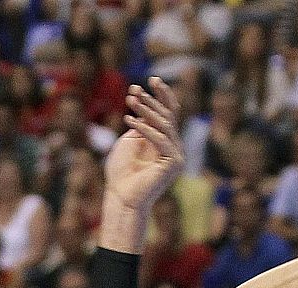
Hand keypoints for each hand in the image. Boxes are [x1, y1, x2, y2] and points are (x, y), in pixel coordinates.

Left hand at [104, 79, 183, 214]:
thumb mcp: (128, 142)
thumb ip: (139, 126)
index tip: (152, 78)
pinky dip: (145, 129)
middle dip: (152, 100)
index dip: (162, 95)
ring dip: (146, 110)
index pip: (168, 113)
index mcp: (163, 141)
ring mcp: (176, 156)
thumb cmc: (121, 173)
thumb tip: (145, 109)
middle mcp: (173, 147)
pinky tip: (129, 121)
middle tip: (136, 88)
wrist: (122, 198)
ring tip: (130, 100)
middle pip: (168, 116)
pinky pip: (161, 139)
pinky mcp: (174, 163)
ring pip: (165, 125)